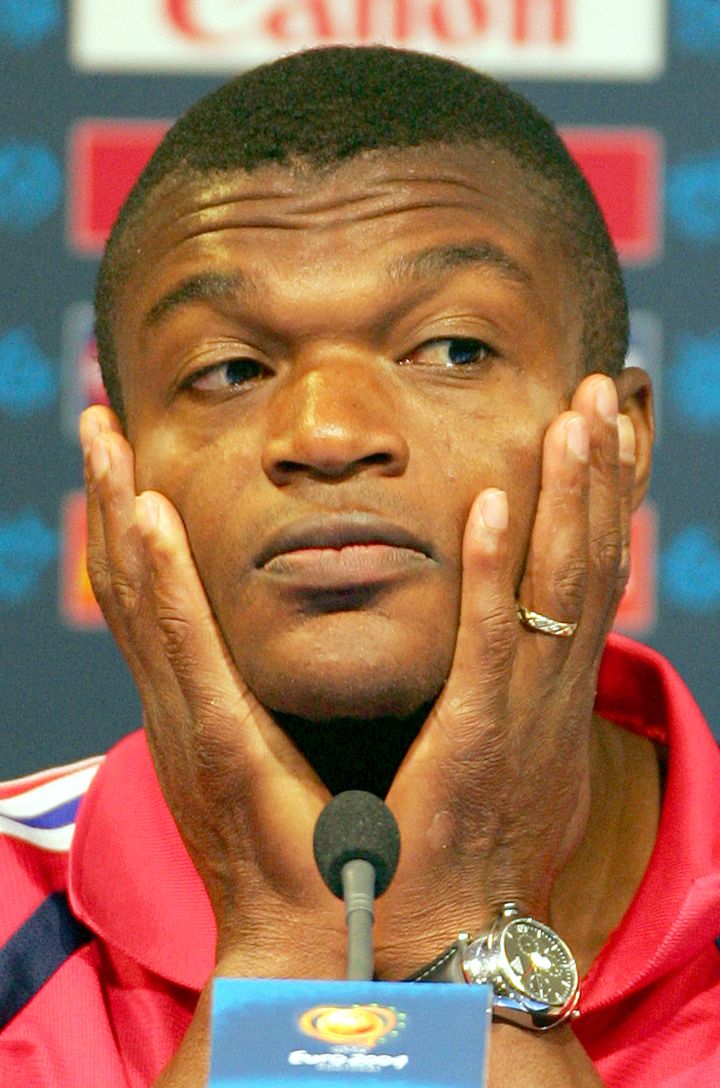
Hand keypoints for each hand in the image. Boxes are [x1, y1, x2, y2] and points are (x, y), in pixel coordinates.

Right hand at [79, 407, 344, 975]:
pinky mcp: (215, 745)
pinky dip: (160, 584)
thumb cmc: (317, 847)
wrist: (321, 936)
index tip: (125, 456)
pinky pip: (183, 649)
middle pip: (131, 585)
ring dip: (117, 518)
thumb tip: (279, 645)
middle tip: (100, 423)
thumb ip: (271, 698)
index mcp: (198, 707)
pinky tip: (146, 520)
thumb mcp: (288, 758)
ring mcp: (188, 725)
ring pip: (140, 603)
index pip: (154, 598)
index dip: (129, 526)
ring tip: (109, 444)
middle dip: (108, 500)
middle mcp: (179, 707)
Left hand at [375, 373, 635, 975]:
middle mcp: (550, 690)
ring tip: (578, 420)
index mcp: (546, 687)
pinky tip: (497, 504)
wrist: (438, 931)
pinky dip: (499, 573)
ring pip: (562, 589)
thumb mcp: (484, 741)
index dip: (599, 500)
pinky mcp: (480, 737)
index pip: (584, 575)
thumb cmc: (448, 834)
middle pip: (589, 564)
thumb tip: (485, 629)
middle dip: (600, 477)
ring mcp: (523, 712)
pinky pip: (492, 642)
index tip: (601, 430)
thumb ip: (487, 677)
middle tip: (601, 395)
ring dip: (572, 501)